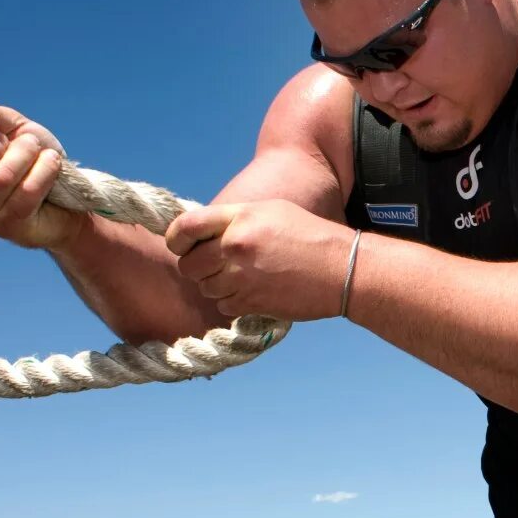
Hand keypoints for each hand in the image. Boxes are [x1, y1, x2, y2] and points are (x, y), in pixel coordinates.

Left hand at [165, 200, 353, 319]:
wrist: (342, 269)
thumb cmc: (310, 236)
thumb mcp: (271, 211)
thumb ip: (235, 220)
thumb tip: (204, 235)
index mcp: (239, 218)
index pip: (186, 227)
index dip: (175, 238)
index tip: (179, 246)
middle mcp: (236, 246)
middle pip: (189, 264)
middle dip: (196, 268)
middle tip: (214, 267)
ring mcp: (242, 277)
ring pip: (205, 288)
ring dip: (216, 286)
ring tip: (241, 279)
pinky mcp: (251, 303)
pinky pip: (223, 306)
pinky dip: (232, 302)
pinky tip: (253, 292)